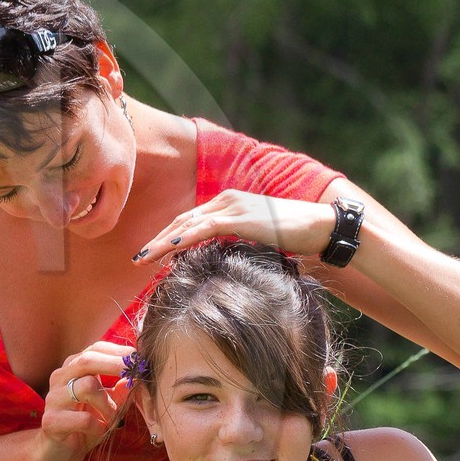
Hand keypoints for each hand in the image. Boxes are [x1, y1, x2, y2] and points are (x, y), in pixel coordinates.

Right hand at [37, 341, 136, 460]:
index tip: (140, 360)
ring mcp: (53, 398)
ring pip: (87, 386)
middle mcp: (60, 378)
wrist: (59, 453)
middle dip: (116, 365)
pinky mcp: (51, 421)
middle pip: (87, 360)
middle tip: (136, 376)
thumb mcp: (107, 405)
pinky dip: (98, 425)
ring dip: (108, 404)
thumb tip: (136, 378)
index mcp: (73, 369)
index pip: (95, 349)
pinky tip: (99, 431)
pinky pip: (83, 418)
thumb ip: (120, 391)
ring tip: (112, 418)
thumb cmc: (85, 424)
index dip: (119, 352)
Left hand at [134, 190, 334, 266]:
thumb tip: (223, 261)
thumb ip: (238, 243)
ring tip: (142, 259)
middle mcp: (226, 200)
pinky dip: (183, 239)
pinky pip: (204, 228)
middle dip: (157, 240)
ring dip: (162, 242)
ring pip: (187, 224)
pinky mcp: (240, 216)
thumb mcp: (258, 239)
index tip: (150, 254)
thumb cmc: (295, 237)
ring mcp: (232, 206)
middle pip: (182, 221)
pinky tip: (167, 250)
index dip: (168, 237)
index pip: (190, 221)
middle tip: (137, 258)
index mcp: (229, 204)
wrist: (322, 226)